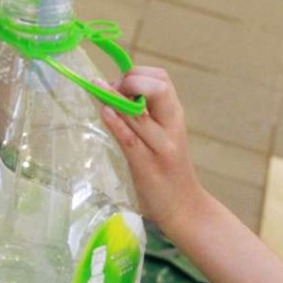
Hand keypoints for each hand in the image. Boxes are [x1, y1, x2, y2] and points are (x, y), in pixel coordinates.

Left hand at [97, 67, 206, 230]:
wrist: (185, 208)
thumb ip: (144, 115)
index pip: (161, 78)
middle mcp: (172, 127)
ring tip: (98, 90)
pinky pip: (130, 140)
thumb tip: (114, 92)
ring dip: (116, 98)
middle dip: (130, 81)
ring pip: (139, 114)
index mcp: (175, 115)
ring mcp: (161, 147)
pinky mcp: (147, 167)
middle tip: (111, 90)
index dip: (137, 74)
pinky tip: (105, 112)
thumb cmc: (167, 170)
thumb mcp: (161, 135)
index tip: (120, 83)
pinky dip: (117, 123)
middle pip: (157, 88)